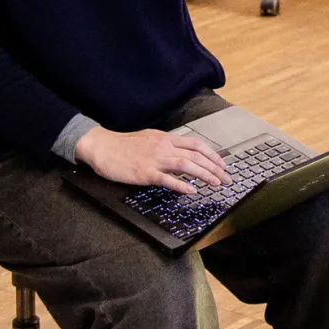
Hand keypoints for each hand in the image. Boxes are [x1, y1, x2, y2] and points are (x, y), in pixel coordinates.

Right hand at [75, 127, 232, 194]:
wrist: (101, 146)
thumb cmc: (122, 145)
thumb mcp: (148, 138)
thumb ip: (165, 144)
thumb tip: (181, 152)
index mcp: (165, 138)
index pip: (196, 144)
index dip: (213, 154)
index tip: (223, 165)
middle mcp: (163, 147)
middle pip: (196, 155)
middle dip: (215, 167)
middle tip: (227, 179)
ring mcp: (155, 159)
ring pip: (186, 165)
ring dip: (205, 174)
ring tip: (216, 183)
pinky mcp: (145, 173)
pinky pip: (167, 179)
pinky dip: (181, 185)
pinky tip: (191, 191)